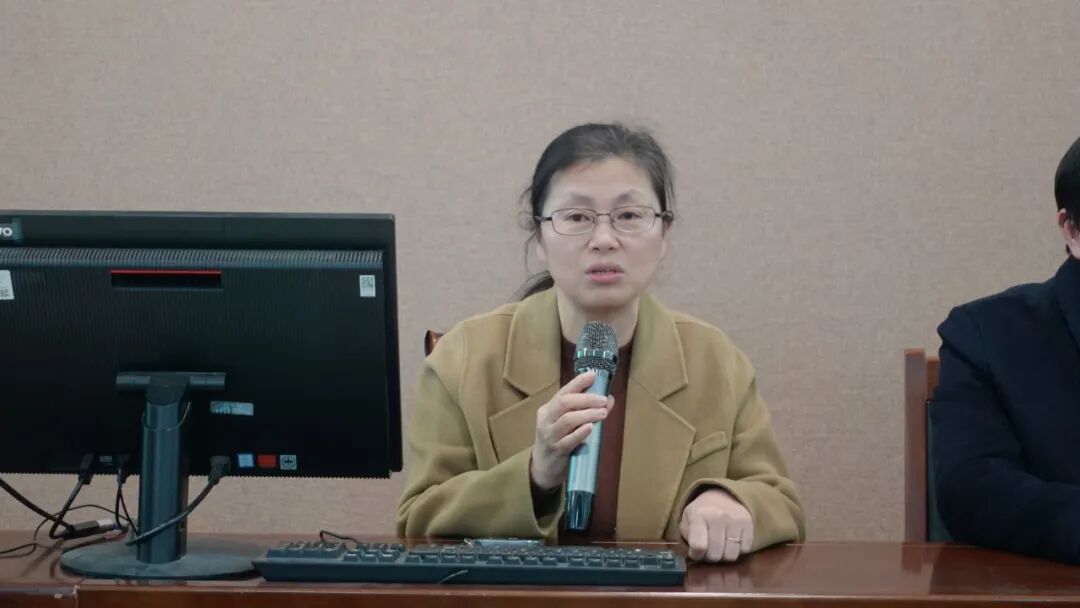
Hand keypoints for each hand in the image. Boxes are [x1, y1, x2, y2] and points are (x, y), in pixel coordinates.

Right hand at [529, 371, 613, 490]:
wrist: (542, 468)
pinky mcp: (557, 451)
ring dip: (587, 414)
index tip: (593, 375)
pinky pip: (568, 440)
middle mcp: (546, 420)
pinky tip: (590, 428)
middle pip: (564, 403)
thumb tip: (609, 399)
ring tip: (603, 413)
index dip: (578, 382)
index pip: (563, 392)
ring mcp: (550, 435)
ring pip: (567, 420)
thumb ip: (585, 411)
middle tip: (603, 400)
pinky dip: (580, 433)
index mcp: (548, 409)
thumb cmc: (557, 440)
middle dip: (586, 399)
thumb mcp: (567, 424)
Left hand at [680, 487, 753, 561]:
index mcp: (698, 515)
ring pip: (731, 555)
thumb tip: (694, 555)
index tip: (696, 552)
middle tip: (709, 550)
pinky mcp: (748, 523)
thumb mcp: (687, 520)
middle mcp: (718, 516)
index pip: (699, 546)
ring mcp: (735, 520)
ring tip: (720, 547)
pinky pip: (745, 549)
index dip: (696, 555)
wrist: (722, 495)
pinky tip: (732, 541)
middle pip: (715, 554)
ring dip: (724, 556)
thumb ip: (687, 537)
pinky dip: (738, 550)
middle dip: (710, 557)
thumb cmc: (702, 512)